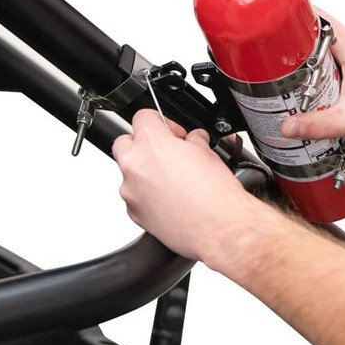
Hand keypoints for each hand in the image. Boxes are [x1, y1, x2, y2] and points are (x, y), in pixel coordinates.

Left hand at [112, 110, 252, 260]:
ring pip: (129, 173)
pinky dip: (147, 197)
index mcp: (151, 142)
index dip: (160, 122)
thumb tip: (193, 140)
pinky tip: (169, 201)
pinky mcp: (134, 212)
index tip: (171, 133)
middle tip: (164, 153)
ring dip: (145, 173)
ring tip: (171, 182)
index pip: (143, 117)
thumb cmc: (215, 194)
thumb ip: (193, 141)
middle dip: (142, 145)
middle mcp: (135, 164)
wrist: (219, 227)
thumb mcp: (208, 153)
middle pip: (125, 143)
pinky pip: (134, 197)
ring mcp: (131, 190)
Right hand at [281, 9, 344, 144]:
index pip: (315, 16)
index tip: (271, 32)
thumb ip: (317, 125)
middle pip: (310, 31)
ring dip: (298, 60)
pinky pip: (323, 60)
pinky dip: (309, 70)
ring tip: (282, 76)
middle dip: (288, 45)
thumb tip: (288, 126)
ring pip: (315, 47)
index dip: (290, 19)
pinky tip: (302, 87)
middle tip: (273, 63)